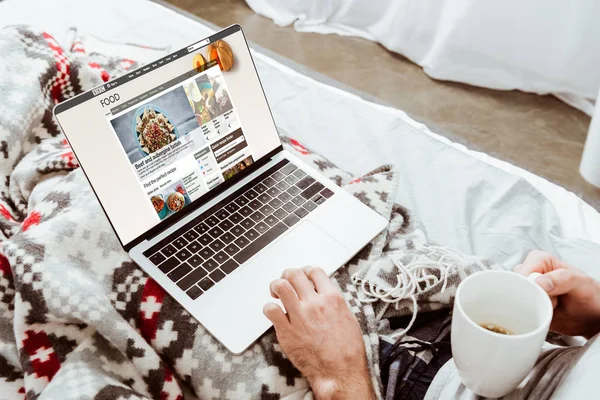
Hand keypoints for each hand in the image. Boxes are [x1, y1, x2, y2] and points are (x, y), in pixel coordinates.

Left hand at [263, 267, 374, 399]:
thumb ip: (333, 302)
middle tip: (285, 283)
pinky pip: (270, 309)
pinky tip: (273, 313)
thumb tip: (323, 293)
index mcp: (333, 298)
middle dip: (287, 275)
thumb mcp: (348, 317)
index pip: (314, 271)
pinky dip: (269, 308)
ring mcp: (300, 316)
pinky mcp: (287, 331)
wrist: (340, 371)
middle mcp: (315, 303)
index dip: (305, 271)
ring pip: (281, 286)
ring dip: (276, 286)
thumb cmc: (347, 350)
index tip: (302, 276)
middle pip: (294, 274)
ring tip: (276, 294)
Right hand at [515, 250, 599, 337]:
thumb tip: (537, 282)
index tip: (540, 294)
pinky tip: (540, 317)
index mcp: (540, 260)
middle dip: (528, 298)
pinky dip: (525, 317)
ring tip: (548, 309)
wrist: (593, 316)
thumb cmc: (590, 294)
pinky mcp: (526, 305)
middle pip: (515, 285)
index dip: (529, 284)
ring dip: (529, 308)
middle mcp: (531, 274)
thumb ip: (560, 279)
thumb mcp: (579, 283)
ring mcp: (528, 291)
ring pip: (514, 299)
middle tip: (547, 303)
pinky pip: (516, 312)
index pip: (523, 271)